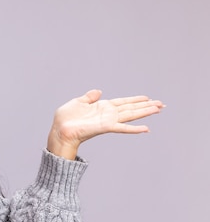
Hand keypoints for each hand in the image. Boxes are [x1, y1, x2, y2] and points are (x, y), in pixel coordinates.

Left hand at [47, 89, 164, 159]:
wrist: (59, 130)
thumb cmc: (65, 118)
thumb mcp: (77, 102)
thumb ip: (89, 97)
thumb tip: (99, 91)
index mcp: (102, 107)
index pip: (123, 102)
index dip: (135, 100)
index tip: (148, 98)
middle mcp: (108, 114)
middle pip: (131, 108)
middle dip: (146, 106)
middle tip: (162, 104)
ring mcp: (108, 121)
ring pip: (131, 115)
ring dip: (145, 112)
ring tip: (159, 109)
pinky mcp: (105, 127)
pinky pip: (123, 128)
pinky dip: (134, 129)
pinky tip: (146, 128)